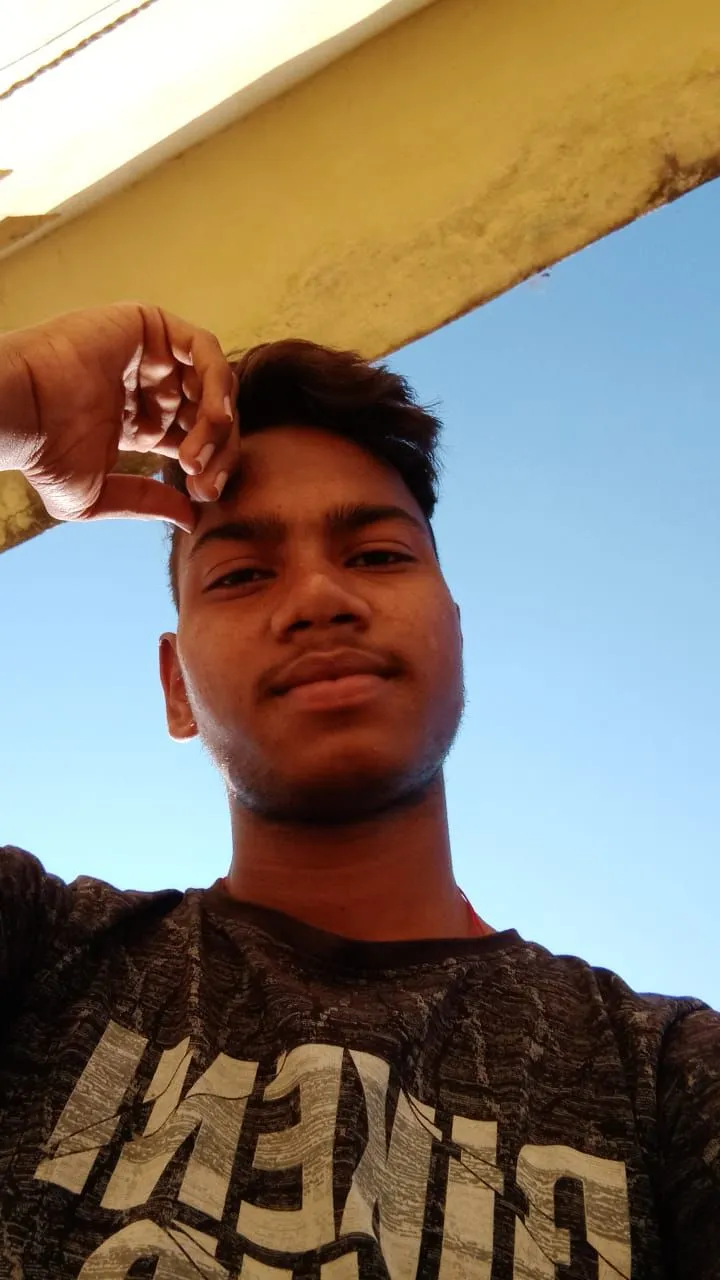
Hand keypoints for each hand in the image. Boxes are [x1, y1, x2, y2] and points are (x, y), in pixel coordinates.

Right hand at [0, 302, 239, 530]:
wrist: (17, 414)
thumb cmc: (42, 455)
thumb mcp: (97, 495)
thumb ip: (145, 502)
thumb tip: (192, 518)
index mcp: (143, 423)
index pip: (198, 440)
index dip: (210, 467)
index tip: (203, 495)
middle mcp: (150, 386)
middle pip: (212, 413)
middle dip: (218, 451)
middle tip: (205, 481)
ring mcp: (151, 354)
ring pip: (213, 384)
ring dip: (217, 424)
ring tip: (197, 455)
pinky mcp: (150, 326)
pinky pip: (203, 349)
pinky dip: (217, 383)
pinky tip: (212, 417)